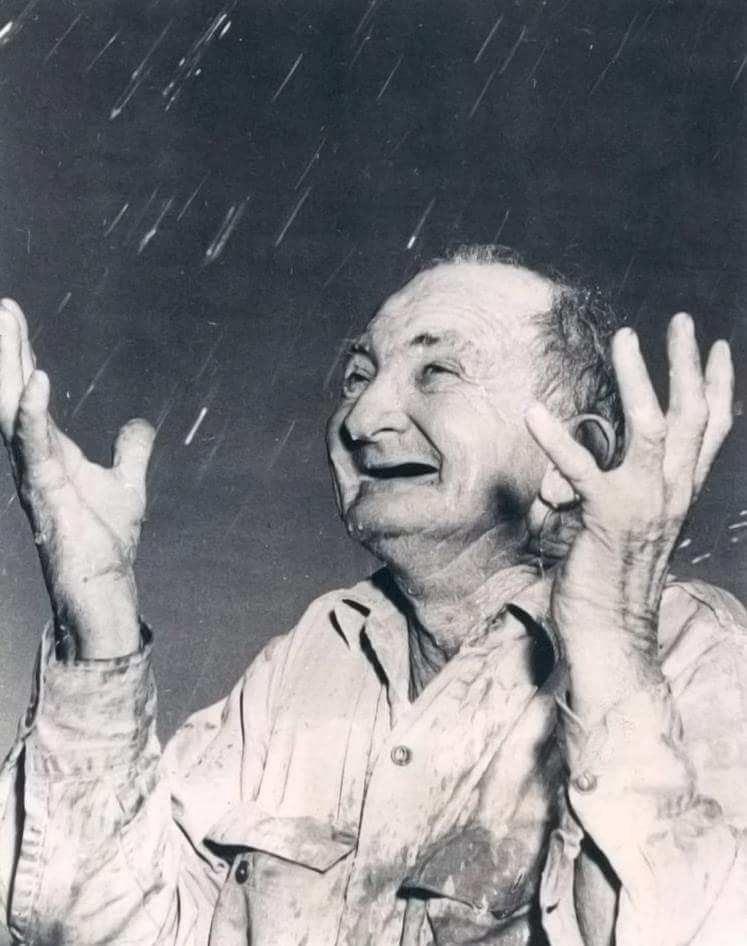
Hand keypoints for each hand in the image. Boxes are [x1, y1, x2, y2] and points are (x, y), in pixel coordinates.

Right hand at [0, 298, 154, 657]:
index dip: (21, 353)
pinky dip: (34, 411)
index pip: (30, 391)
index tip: (13, 315)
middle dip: (7, 348)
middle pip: (13, 390)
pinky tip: (38, 377)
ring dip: (9, 365)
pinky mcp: (44, 491)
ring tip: (6, 320)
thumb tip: (141, 423)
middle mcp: (33, 457)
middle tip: (3, 305)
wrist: (102, 585)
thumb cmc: (105, 541)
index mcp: (49, 450)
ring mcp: (34, 473)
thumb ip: (131, 451)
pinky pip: (34, 444)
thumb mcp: (126, 483)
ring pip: (13, 409)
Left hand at [525, 313, 732, 719]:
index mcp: (679, 494)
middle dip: (686, 364)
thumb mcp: (622, 529)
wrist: (611, 634)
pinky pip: (581, 468)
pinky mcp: (606, 516)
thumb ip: (608, 492)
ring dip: (638, 378)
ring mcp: (644, 503)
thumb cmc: (611, 582)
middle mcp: (672, 493)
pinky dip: (556, 438)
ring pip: (650, 426)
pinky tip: (534, 413)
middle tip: (679, 322)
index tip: (717, 349)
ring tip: (625, 340)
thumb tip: (567, 472)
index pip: (710, 432)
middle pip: (691, 416)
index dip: (718, 387)